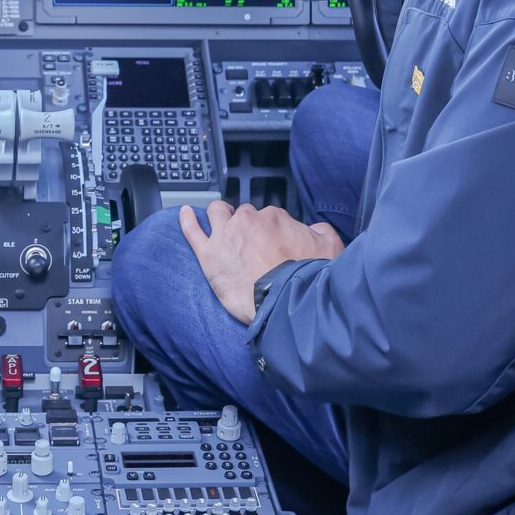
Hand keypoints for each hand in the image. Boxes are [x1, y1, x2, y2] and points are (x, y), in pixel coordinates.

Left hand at [176, 200, 341, 323]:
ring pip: (217, 213)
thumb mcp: (330, 246)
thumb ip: (320, 232)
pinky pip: (192, 231)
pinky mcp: (208, 255)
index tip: (274, 242)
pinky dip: (187, 221)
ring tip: (221, 222)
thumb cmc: (308, 277)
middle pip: (243, 215)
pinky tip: (185, 214)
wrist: (286, 301)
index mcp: (275, 217)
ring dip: (220, 215)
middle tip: (252, 242)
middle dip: (247, 225)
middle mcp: (248, 220)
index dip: (271, 229)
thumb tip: (314, 229)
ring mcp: (225, 235)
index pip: (268, 216)